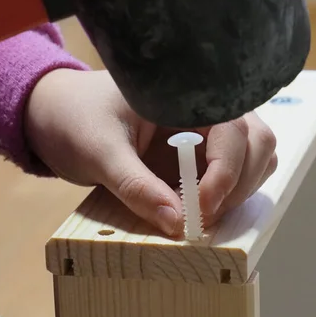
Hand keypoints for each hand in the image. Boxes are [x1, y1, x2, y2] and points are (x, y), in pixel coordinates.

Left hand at [25, 69, 276, 236]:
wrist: (57, 115)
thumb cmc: (75, 118)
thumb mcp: (99, 151)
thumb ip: (136, 185)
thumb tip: (178, 224)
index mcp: (188, 92)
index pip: (233, 129)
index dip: (226, 172)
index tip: (200, 209)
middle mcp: (209, 108)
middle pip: (258, 142)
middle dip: (238, 184)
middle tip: (202, 217)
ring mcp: (209, 130)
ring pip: (256, 157)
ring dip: (240, 190)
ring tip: (201, 213)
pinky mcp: (203, 152)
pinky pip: (237, 172)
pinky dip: (230, 194)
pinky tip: (201, 207)